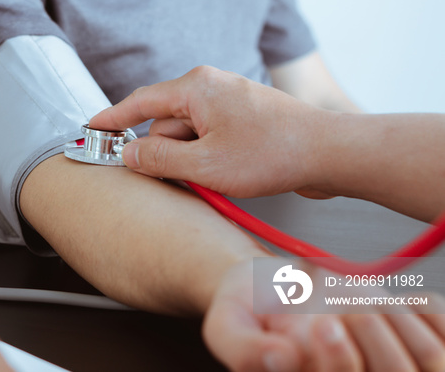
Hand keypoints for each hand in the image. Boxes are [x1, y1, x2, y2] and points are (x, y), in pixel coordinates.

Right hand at [90, 66, 333, 197]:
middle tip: (188, 177)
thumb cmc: (272, 153)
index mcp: (195, 88)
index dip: (111, 120)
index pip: (139, 102)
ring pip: (189, 136)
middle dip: (168, 154)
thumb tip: (129, 152)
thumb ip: (158, 158)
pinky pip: (209, 139)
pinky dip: (209, 158)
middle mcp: (209, 87)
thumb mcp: (204, 164)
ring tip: (220, 176)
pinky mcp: (242, 118)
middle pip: (165, 125)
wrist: (329, 152)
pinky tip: (229, 173)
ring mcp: (228, 102)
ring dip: (193, 161)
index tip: (90, 129)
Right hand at [203, 260, 444, 370]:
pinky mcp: (414, 351)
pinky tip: (379, 294)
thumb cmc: (249, 307)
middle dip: (364, 324)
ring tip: (347, 290)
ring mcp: (386, 369)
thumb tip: (279, 361)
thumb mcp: (226, 323)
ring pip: (426, 358)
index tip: (320, 321)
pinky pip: (441, 331)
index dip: (338, 362)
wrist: (272, 286)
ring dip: (388, 310)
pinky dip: (418, 304)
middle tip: (331, 292)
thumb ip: (242, 348)